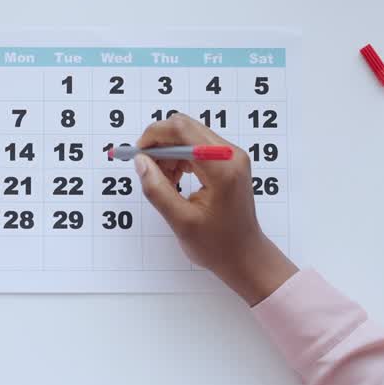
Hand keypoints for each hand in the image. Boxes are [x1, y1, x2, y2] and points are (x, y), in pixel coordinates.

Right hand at [134, 115, 296, 304]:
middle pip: (185, 128)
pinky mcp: (229, 161)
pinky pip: (198, 146)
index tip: (138, 154)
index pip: (182, 130)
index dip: (155, 135)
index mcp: (222, 168)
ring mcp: (232, 156)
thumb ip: (157, 189)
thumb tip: (140, 160)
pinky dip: (180, 157)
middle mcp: (231, 155)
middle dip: (160, 143)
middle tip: (148, 169)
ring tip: (164, 182)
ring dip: (169, 152)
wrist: (245, 256)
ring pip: (189, 135)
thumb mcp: (180, 221)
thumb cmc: (217, 245)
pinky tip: (175, 180)